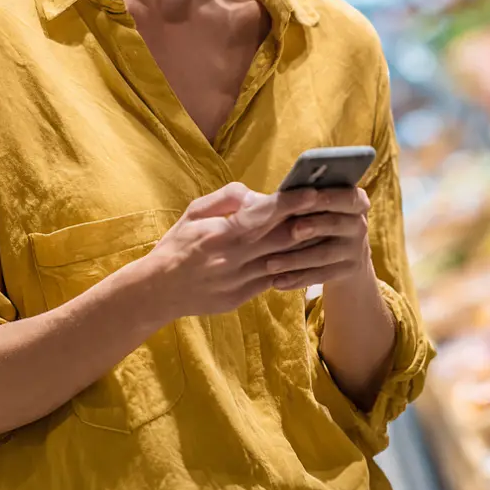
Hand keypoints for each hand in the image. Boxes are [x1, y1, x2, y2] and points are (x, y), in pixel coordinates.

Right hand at [147, 181, 328, 319]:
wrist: (158, 291)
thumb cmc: (176, 245)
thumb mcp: (193, 213)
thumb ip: (226, 199)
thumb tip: (258, 195)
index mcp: (222, 234)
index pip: (264, 215)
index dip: (291, 203)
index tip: (313, 191)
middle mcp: (234, 259)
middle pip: (282, 239)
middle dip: (309, 222)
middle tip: (331, 207)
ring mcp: (240, 281)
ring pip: (283, 262)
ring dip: (307, 246)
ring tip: (327, 230)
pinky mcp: (242, 297)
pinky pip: (274, 280)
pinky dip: (291, 267)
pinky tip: (306, 255)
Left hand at [263, 185, 371, 291]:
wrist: (343, 253)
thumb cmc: (321, 217)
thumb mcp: (321, 205)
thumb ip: (306, 197)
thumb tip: (280, 193)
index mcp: (356, 201)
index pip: (347, 196)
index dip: (328, 197)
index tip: (307, 197)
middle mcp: (359, 225)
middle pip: (335, 224)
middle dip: (313, 226)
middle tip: (292, 230)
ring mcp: (355, 250)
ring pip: (323, 254)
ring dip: (296, 259)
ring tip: (270, 264)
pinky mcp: (347, 271)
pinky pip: (320, 276)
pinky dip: (297, 279)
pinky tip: (277, 282)